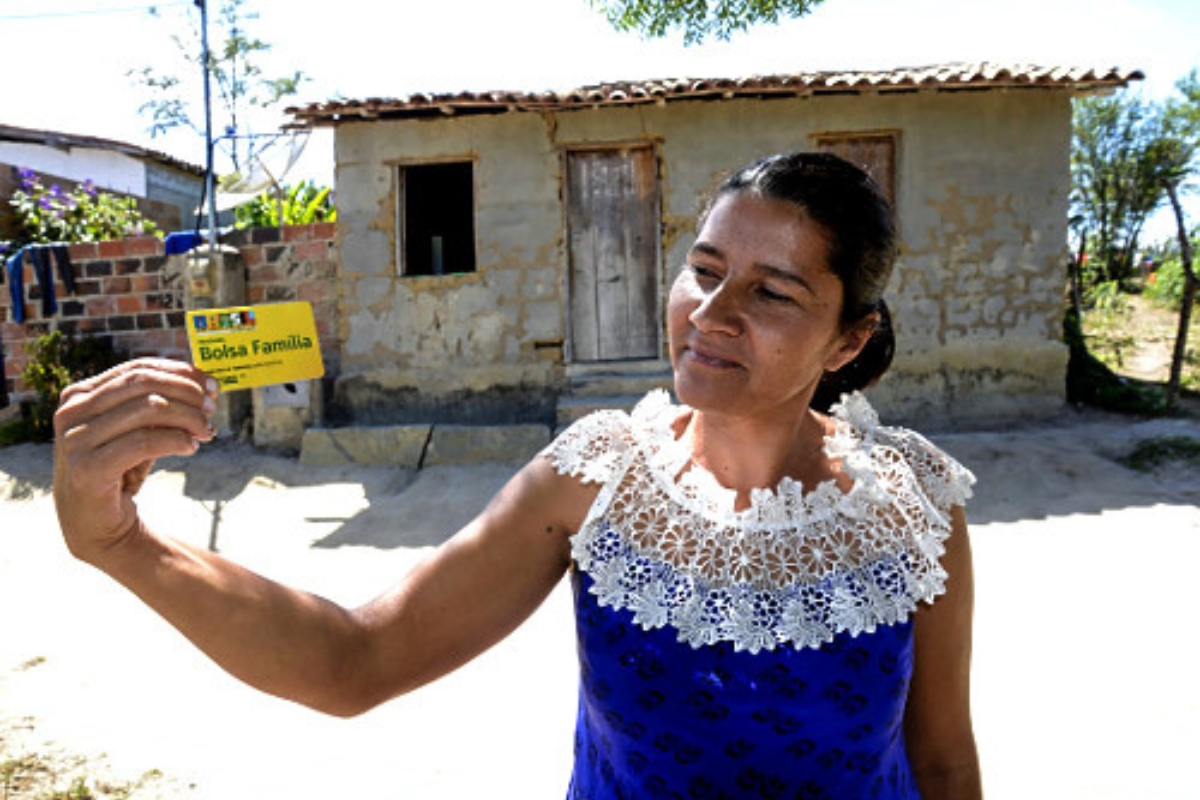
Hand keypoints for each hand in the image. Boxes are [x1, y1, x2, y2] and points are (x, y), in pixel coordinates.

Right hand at [53, 358, 217, 563]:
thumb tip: (203, 383)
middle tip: (212, 408)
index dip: (179, 372)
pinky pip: (145, 442)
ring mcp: (76, 440)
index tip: (211, 384)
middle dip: (186, 393)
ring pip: (149, 409)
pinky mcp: (88, 468)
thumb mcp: (135, 429)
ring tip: (206, 431)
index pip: (137, 369)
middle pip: (144, 385)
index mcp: (79, 395)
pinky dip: (176, 440)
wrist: (94, 524)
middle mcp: (72, 413)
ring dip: (188, 418)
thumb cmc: (119, 470)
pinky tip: (191, 447)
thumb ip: (155, 405)